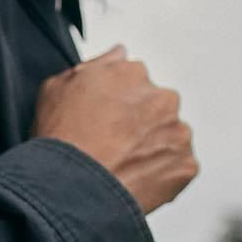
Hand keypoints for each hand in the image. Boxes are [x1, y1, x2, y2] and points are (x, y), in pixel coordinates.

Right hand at [30, 43, 198, 215]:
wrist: (71, 189)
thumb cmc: (60, 140)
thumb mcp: (55, 88)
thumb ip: (94, 64)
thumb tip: (119, 53)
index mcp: (132, 74)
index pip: (134, 81)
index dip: (118, 103)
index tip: (106, 121)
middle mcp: (161, 97)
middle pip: (157, 108)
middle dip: (141, 123)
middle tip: (114, 146)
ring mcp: (177, 132)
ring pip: (170, 137)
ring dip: (154, 148)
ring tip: (122, 167)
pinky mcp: (186, 165)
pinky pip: (177, 168)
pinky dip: (161, 175)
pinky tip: (134, 181)